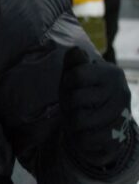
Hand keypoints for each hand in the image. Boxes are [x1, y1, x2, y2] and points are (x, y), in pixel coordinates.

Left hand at [60, 47, 133, 168]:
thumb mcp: (75, 75)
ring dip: (71, 121)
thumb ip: (74, 62)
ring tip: (77, 119)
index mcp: (111, 73)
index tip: (71, 85)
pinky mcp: (119, 136)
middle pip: (75, 99)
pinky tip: (84, 132)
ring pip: (79, 120)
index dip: (67, 82)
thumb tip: (75, 51)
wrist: (100, 123)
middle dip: (67, 104)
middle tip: (73, 106)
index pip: (76, 75)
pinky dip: (79, 138)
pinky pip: (87, 139)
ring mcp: (122, 115)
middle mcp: (121, 93)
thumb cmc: (83, 93)